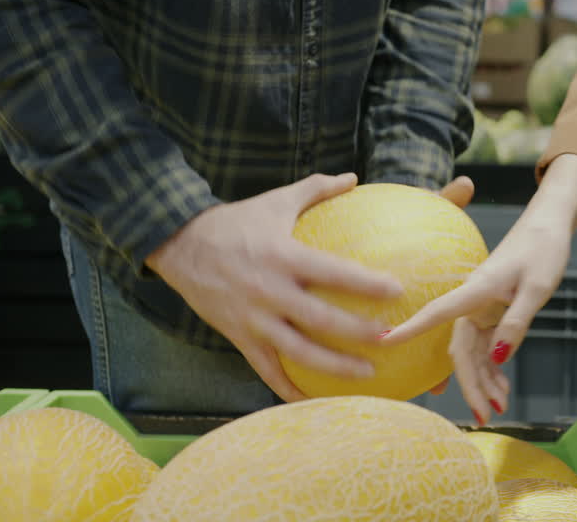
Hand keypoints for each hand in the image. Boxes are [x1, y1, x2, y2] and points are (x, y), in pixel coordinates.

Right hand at [146, 173, 404, 402]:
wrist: (178, 245)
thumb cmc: (235, 222)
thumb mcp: (276, 200)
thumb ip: (316, 188)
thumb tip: (353, 177)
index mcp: (283, 256)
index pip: (333, 272)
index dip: (366, 283)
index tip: (398, 291)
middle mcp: (270, 291)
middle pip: (321, 320)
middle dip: (358, 333)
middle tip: (391, 339)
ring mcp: (253, 318)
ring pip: (298, 352)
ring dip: (335, 368)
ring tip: (369, 375)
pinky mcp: (239, 336)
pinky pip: (266, 370)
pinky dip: (289, 389)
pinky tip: (314, 399)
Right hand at [386, 215, 571, 421]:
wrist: (549, 226)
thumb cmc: (542, 250)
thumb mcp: (536, 288)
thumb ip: (516, 323)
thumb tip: (499, 357)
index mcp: (476, 290)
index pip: (436, 314)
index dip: (409, 329)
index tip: (382, 342)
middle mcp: (473, 301)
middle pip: (462, 350)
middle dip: (471, 385)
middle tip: (485, 416)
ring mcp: (482, 308)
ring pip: (475, 352)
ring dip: (485, 380)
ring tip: (500, 406)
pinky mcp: (493, 312)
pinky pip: (487, 345)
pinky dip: (494, 367)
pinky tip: (502, 387)